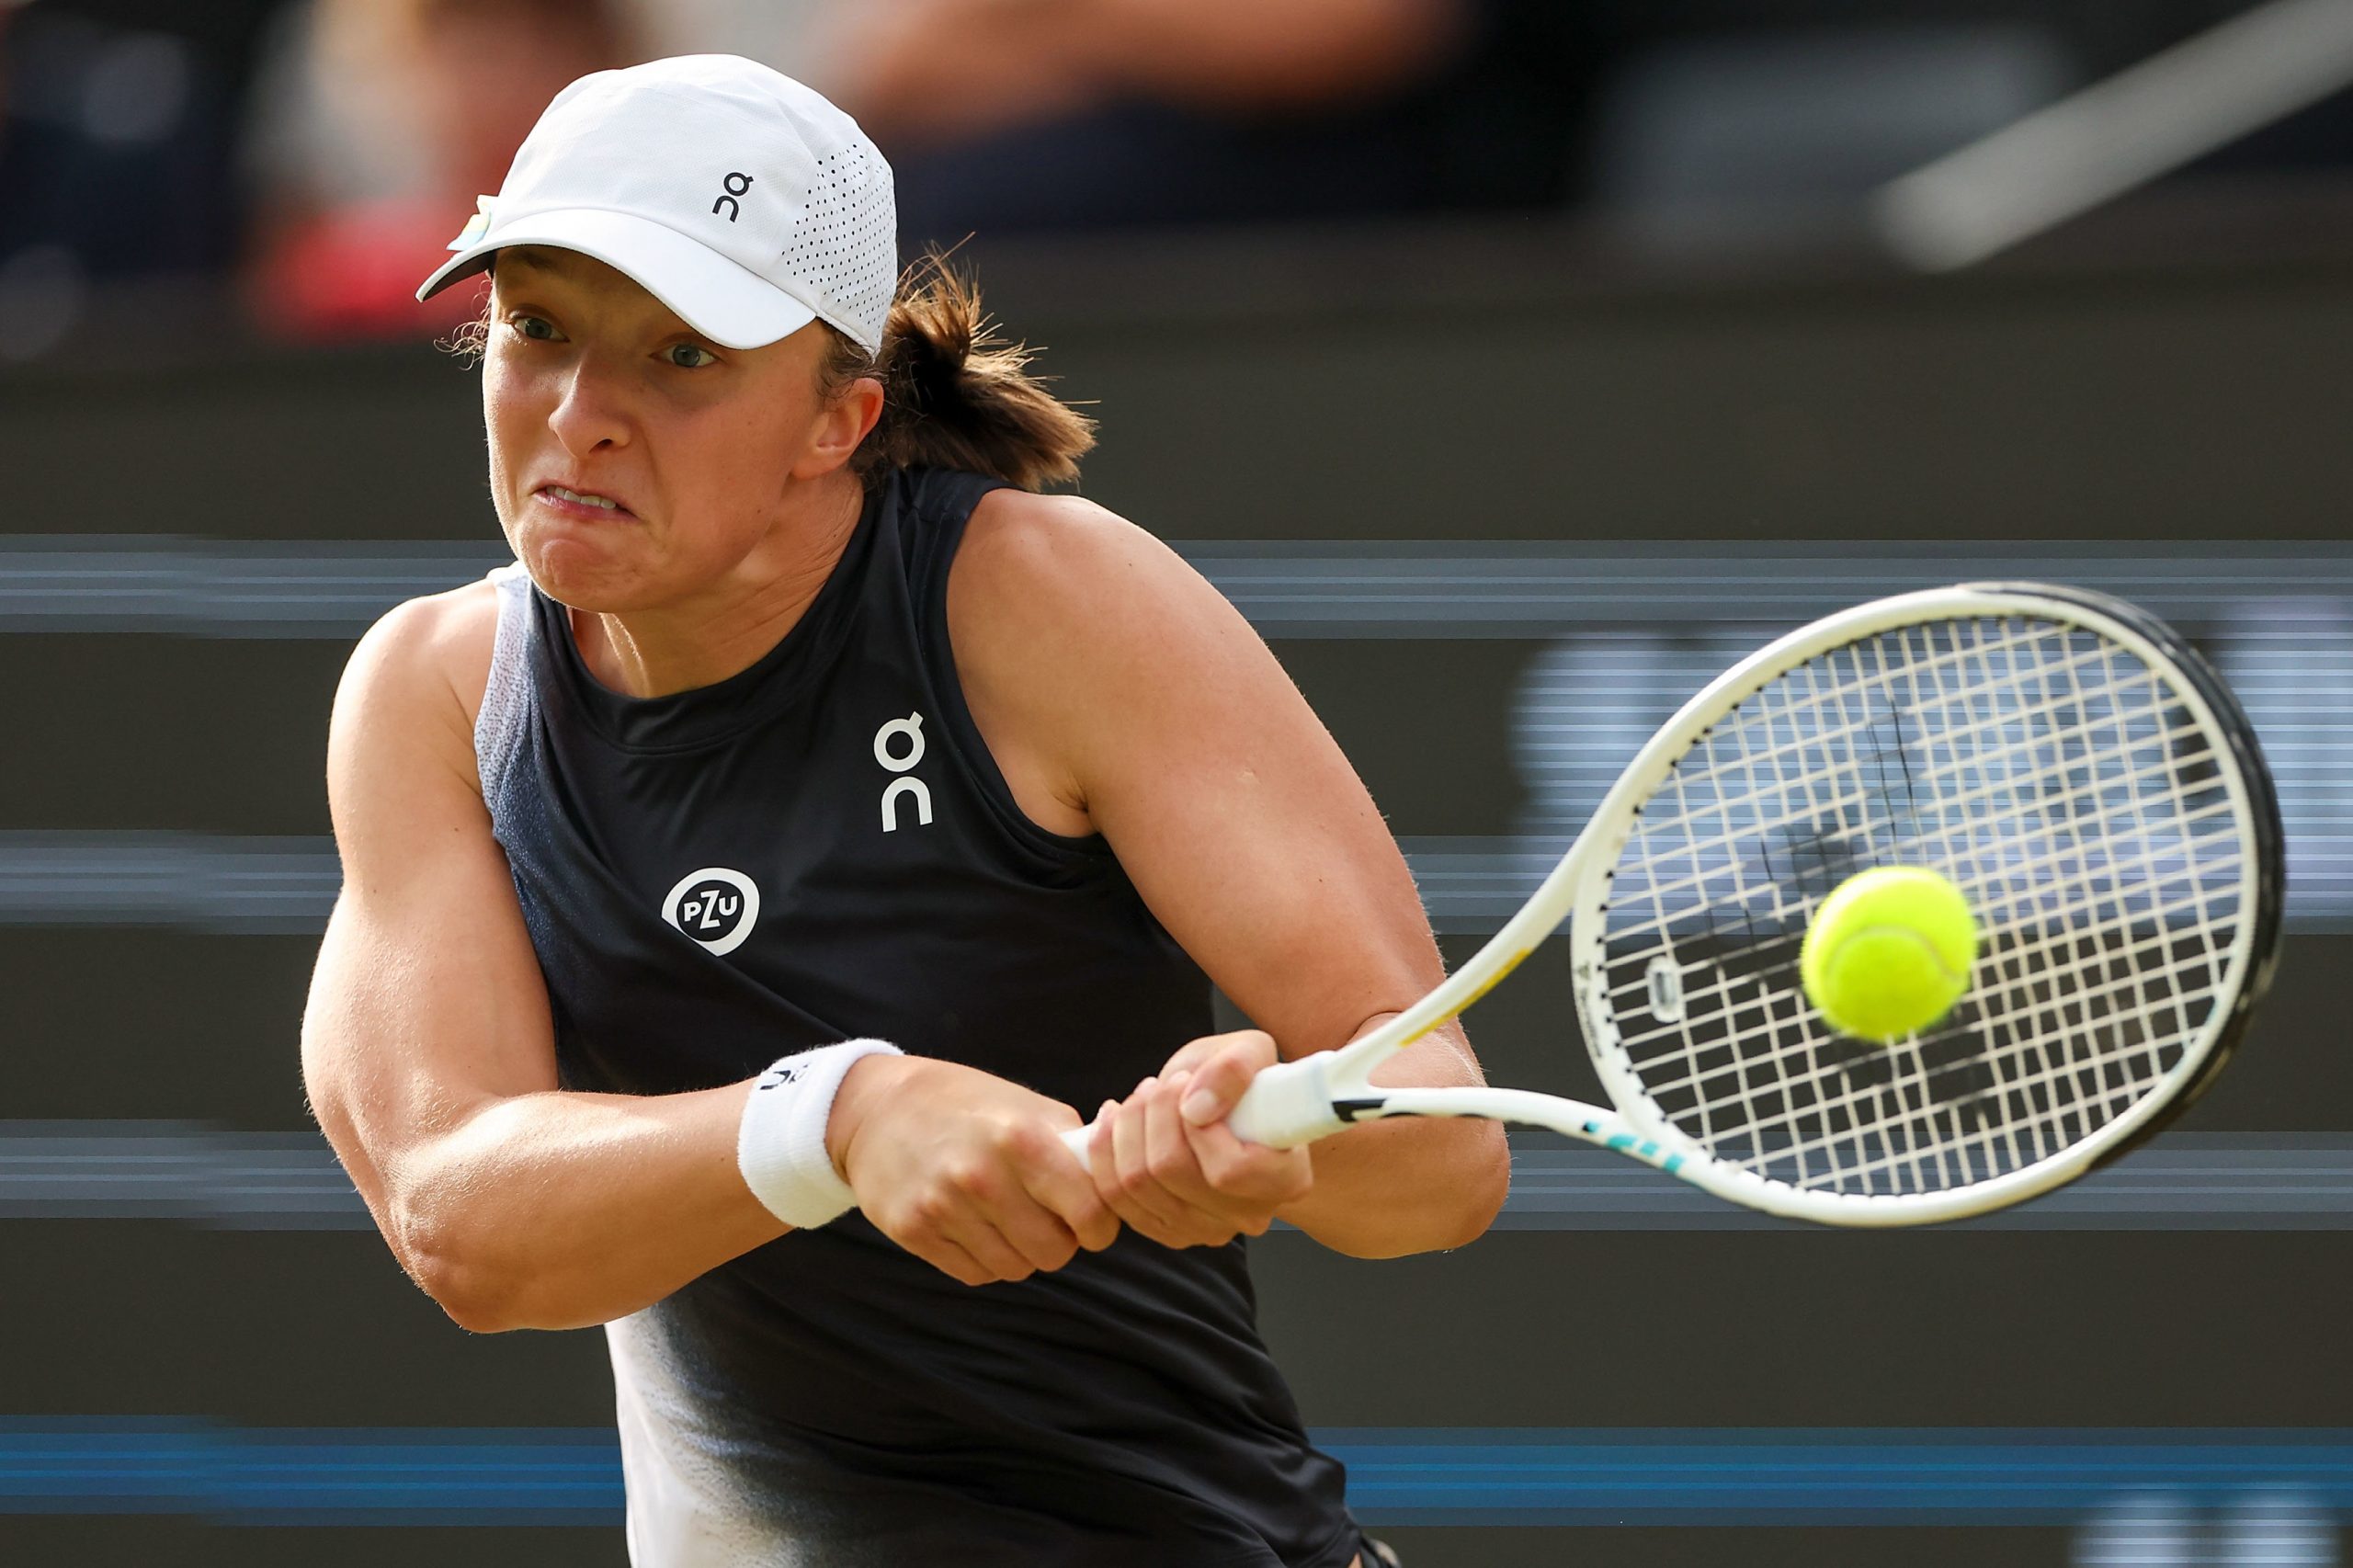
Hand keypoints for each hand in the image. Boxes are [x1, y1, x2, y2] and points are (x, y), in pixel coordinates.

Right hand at [829, 1055, 1118, 1285]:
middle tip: (1048, 1220)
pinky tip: (976, 1226)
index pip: (1087, 1212)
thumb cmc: (969, 1106)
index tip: (1094, 1224)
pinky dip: (985, 1259)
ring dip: (1021, 1252)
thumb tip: (1121, 1184)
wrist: (879, 1108)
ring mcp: (943, 1206)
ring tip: (1008, 1219)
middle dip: (1059, 1242)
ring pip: (1014, 1269)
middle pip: (1052, 1252)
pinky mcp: (913, 1231)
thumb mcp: (1027, 1108)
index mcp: (1020, 1138)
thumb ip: (1076, 1147)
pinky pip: (975, 1273)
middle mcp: (981, 1176)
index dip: (1099, 1226)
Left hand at [1086, 1029, 1313, 1249]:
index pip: (1231, 1171)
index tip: (1189, 1087)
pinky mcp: (1167, 1231)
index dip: (1198, 1128)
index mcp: (1286, 1178)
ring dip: (1126, 1128)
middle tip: (1159, 1085)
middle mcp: (1249, 1215)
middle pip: (1173, 1173)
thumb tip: (1196, 1107)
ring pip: (1138, 1185)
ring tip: (1141, 1097)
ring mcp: (1206, 1230)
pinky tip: (1114, 1120)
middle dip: (1153, 1115)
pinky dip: (1105, 1153)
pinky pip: (1115, 1199)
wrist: (1226, 1108)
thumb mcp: (1249, 1052)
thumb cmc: (1243, 1082)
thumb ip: (1234, 1068)